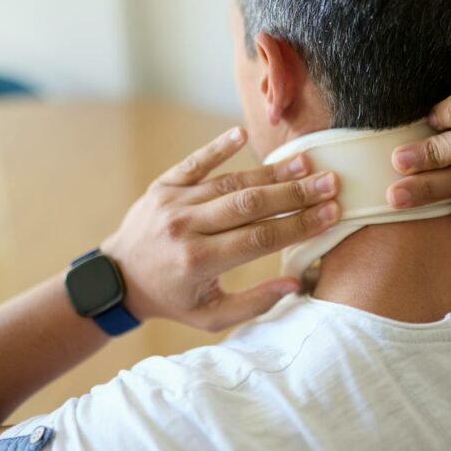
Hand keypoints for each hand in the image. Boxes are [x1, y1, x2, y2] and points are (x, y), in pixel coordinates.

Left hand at [101, 127, 340, 330]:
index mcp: (199, 261)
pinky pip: (194, 162)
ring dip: (270, 172)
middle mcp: (186, 227)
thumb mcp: (210, 317)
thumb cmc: (172, 298)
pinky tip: (242, 134)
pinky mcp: (163, 185)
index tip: (331, 212)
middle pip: (250, 204)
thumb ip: (253, 304)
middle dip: (295, 193)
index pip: (261, 237)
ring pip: (230, 182)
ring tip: (305, 164)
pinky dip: (218, 147)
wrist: (119, 279)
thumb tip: (294, 284)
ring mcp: (173, 202)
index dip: (300, 224)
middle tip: (330, 182)